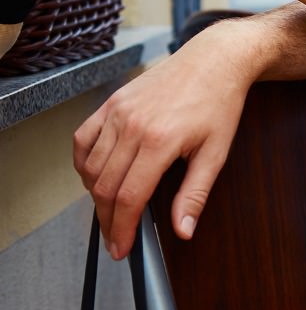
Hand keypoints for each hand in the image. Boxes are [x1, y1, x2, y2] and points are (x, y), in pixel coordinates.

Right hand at [75, 26, 252, 259]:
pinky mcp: (110, 103)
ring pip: (90, 166)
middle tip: (114, 239)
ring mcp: (117, 113)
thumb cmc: (219, 104)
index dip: (121, 228)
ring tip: (110, 211)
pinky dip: (84, 163)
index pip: (129, 197)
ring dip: (95, 195)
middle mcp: (132, 126)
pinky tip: (96, 177)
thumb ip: (195, 194)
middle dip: (107, 220)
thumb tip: (183, 231)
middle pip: (104, 187)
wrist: (213, 60)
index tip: (121, 249)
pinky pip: (83, 140)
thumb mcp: (216, 152)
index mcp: (160, 141)